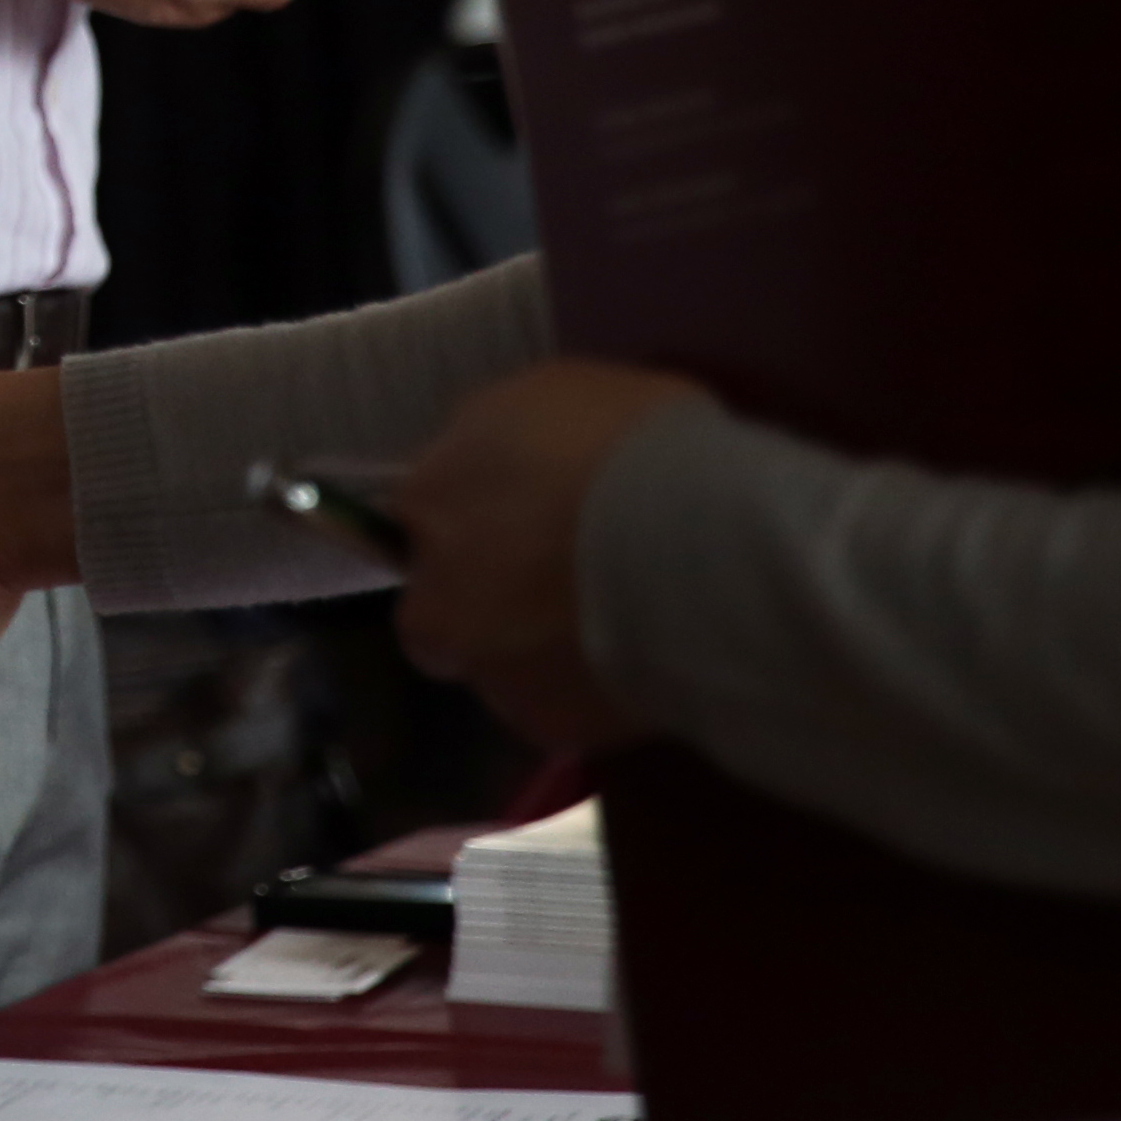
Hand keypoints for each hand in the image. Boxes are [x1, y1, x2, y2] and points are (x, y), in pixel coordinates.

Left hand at [389, 359, 708, 748]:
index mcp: (432, 500)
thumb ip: (505, 439)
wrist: (703, 551)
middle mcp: (436, 596)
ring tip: (612, 624)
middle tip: (552, 582)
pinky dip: (587, 689)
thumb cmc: (636, 446)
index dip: (468, 515)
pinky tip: (638, 660)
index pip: (417, 514)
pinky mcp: (549, 726)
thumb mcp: (559, 394)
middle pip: (435, 610)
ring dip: (533, 648)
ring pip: (497, 666)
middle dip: (477, 600)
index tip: (515, 513)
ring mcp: (489, 671)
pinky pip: (559, 706)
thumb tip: (504, 465)